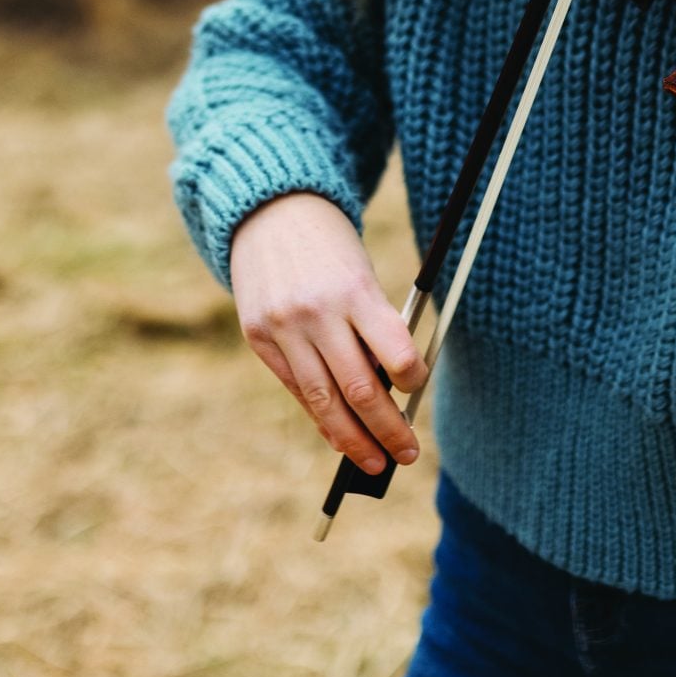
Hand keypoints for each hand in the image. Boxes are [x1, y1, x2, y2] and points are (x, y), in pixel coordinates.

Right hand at [229, 192, 429, 476]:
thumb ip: (374, 325)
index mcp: (354, 290)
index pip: (393, 352)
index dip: (411, 380)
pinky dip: (318, 416)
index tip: (417, 387)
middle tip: (408, 454)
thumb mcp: (361, 273)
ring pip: (322, 401)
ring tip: (374, 464)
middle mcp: (316, 313)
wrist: (270, 213)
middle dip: (387, 429)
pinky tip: (336, 436)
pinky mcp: (258, 338)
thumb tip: (392, 389)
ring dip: (352, 440)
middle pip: (359, 389)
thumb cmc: (331, 248)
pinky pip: (295, 389)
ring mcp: (282, 328)